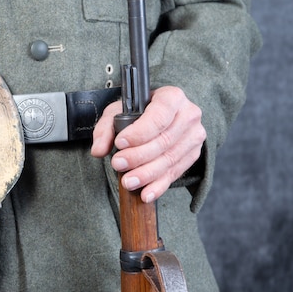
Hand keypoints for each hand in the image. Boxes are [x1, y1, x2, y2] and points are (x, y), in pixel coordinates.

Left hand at [91, 86, 205, 202]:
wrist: (160, 117)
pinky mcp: (193, 155)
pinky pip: (176, 173)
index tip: (120, 143)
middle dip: (138, 156)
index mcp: (172, 97)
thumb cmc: (139, 111)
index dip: (140, 132)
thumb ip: (105, 129)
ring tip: (128, 181)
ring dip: (147, 174)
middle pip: (164, 140)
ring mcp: (194, 136)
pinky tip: (146, 194)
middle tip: (118, 164)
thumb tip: (98, 150)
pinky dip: (159, 186)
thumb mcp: (118, 112)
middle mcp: (188, 115)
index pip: (159, 116)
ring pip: (170, 159)